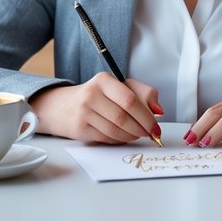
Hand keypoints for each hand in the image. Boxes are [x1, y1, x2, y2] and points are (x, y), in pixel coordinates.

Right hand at [30, 74, 162, 143]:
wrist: (63, 107)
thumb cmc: (98, 96)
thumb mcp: (119, 87)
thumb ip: (143, 93)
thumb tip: (159, 110)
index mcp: (104, 80)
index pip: (130, 100)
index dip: (146, 116)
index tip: (156, 127)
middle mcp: (91, 94)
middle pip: (123, 117)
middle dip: (141, 129)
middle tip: (150, 134)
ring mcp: (84, 112)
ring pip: (115, 130)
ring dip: (131, 136)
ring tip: (137, 134)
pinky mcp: (80, 129)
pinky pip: (106, 138)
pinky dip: (119, 140)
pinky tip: (123, 136)